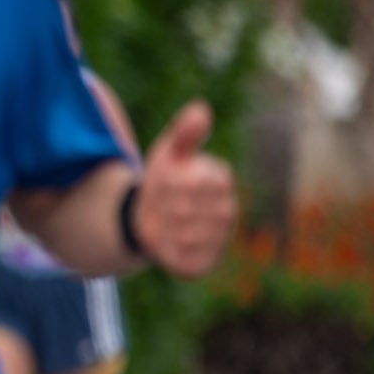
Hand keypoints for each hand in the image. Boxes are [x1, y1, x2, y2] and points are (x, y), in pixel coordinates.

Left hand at [134, 100, 236, 278]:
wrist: (145, 217)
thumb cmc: (161, 182)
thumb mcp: (167, 153)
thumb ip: (184, 133)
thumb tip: (200, 109)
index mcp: (221, 180)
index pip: (193, 180)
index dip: (168, 180)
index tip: (162, 180)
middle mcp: (228, 211)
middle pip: (184, 208)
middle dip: (161, 204)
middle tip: (157, 203)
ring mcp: (219, 239)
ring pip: (182, 234)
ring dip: (161, 226)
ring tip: (159, 220)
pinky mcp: (204, 264)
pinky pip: (181, 259)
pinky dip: (164, 252)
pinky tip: (162, 243)